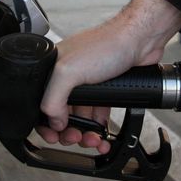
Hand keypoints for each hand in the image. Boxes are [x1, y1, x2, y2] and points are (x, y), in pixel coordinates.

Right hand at [36, 0, 180, 153]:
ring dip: (85, 133)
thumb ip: (53, 97)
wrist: (140, 41)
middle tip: (75, 138)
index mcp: (53, 68)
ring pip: (80, 116)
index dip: (46, 122)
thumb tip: (53, 120)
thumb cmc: (107, 45)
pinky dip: (99, 128)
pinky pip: (97, 114)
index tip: (54, 135)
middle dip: (67, 131)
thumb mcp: (68, 71)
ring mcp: (87, 84)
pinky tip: (102, 136)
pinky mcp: (105, 89)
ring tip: (93, 139)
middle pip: (61, 113)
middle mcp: (68, 76)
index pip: (41, 102)